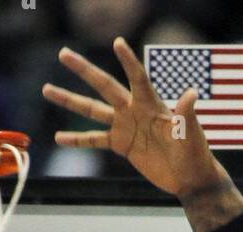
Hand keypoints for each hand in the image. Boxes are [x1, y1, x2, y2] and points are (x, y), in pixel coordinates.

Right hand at [44, 37, 222, 198]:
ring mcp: (124, 125)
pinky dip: (76, 140)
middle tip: (63, 54)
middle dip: (84, 70)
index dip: (128, 61)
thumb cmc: (195, 153)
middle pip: (104, 85)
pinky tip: (59, 137)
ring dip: (69, 99)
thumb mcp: (192, 133)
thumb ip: (186, 114)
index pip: (137, 78)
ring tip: (47, 89)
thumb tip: (191, 93)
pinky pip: (94, 140)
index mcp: (151, 103)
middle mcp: (134, 109)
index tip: (118, 43)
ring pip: (91, 109)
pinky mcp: (120, 144)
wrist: (189, 178)